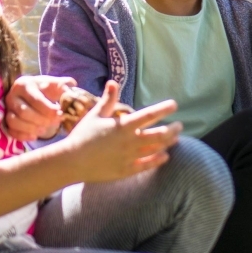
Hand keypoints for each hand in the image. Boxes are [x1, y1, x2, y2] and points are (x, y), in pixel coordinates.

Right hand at [5, 75, 76, 140]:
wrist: (37, 94)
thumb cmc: (48, 90)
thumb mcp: (56, 84)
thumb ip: (65, 86)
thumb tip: (72, 92)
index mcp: (24, 84)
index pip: (35, 99)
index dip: (48, 109)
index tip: (60, 114)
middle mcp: (12, 96)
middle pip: (23, 111)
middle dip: (41, 120)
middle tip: (55, 123)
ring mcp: (7, 109)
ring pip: (14, 121)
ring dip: (31, 128)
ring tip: (45, 130)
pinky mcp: (5, 121)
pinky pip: (10, 130)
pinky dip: (22, 135)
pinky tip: (34, 136)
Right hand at [65, 81, 180, 181]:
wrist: (71, 162)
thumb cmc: (82, 136)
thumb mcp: (95, 115)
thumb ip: (108, 100)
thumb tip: (113, 82)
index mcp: (123, 126)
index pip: (149, 115)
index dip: (164, 109)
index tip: (174, 105)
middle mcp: (130, 141)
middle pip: (159, 134)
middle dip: (173, 129)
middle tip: (179, 125)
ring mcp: (130, 157)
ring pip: (156, 149)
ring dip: (168, 143)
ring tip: (176, 138)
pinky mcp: (126, 170)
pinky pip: (147, 165)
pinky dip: (159, 160)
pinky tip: (165, 156)